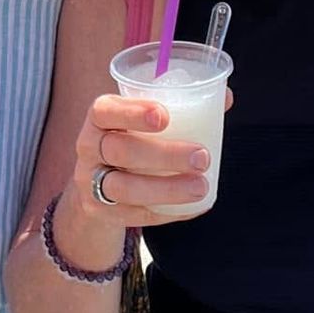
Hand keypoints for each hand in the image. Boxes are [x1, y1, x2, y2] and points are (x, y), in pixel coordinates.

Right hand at [70, 93, 214, 229]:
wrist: (96, 182)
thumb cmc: (132, 139)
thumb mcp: (144, 120)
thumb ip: (180, 106)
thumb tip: (225, 97)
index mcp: (99, 118)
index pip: (104, 111)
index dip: (132, 113)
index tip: (165, 116)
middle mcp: (89, 147)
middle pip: (119, 150)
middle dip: (163, 155)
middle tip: (202, 157)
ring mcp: (90, 182)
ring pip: (123, 188)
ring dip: (166, 189)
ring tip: (201, 187)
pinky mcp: (100, 211)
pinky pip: (133, 215)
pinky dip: (166, 212)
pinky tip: (194, 207)